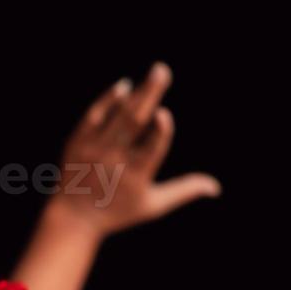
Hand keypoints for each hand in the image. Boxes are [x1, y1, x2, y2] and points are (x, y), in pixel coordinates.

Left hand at [49, 61, 220, 238]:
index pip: (149, 151)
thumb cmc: (119, 212)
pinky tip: (124, 86)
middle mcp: (114, 161)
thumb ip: (184, 191)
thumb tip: (216, 187)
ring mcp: (94, 151)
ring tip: (158, 71)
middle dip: (149, 95)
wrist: (74, 218)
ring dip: (138, 92)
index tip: (164, 115)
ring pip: (119, 116)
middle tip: (163, 70)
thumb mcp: (154, 206)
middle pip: (133, 123)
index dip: (158, 133)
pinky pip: (94, 116)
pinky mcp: (77, 143)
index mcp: (135, 177)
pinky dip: (109, 100)